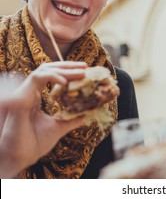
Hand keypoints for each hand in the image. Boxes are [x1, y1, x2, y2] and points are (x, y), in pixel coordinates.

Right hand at [0, 61, 87, 177]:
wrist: (22, 157)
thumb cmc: (35, 143)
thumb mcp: (59, 127)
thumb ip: (71, 119)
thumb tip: (87, 113)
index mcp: (34, 97)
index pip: (50, 76)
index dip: (67, 71)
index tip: (84, 71)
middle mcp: (28, 93)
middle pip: (47, 69)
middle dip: (67, 66)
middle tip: (85, 66)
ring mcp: (23, 94)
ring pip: (42, 71)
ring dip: (63, 70)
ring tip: (80, 73)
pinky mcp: (20, 97)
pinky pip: (36, 79)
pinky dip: (51, 77)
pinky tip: (65, 83)